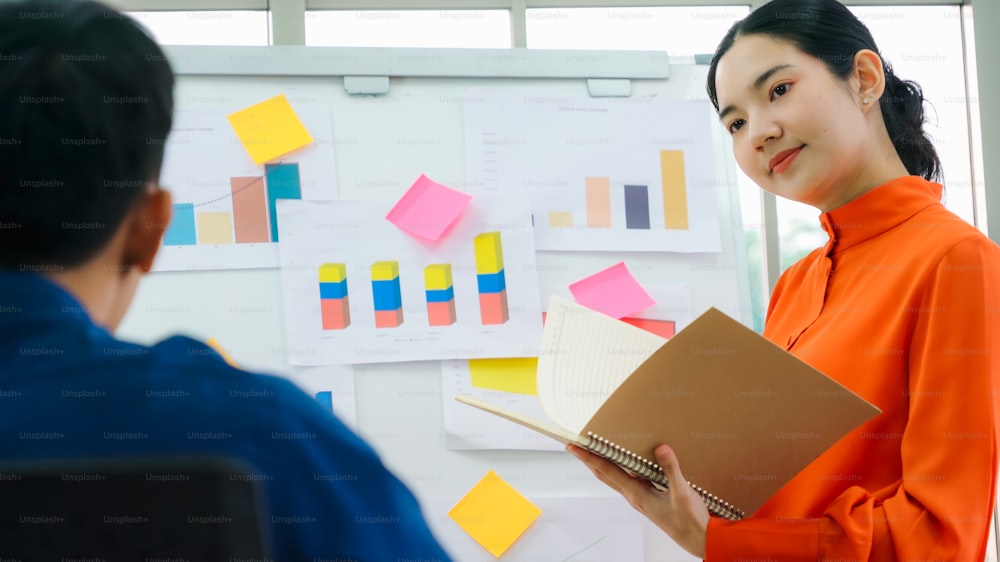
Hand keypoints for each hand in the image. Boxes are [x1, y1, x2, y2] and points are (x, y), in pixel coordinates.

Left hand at [567, 443, 708, 558]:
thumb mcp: (682, 493)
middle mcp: (634, 496)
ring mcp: (641, 498)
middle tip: (577, 445)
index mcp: (637, 494)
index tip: (573, 447)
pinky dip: (623, 468)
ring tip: (596, 449)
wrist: (699, 539)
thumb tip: (661, 448)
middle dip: (589, 459)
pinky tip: (629, 462)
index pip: (607, 471)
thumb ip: (671, 470)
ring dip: (604, 463)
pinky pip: (630, 480)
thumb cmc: (689, 521)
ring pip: (616, 477)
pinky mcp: (649, 498)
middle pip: (605, 474)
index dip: (589, 458)